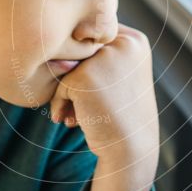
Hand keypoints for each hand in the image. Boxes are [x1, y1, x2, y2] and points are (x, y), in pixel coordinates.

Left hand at [49, 23, 158, 164]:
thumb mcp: (119, 76)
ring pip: (67, 65)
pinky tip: (73, 121)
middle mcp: (123, 43)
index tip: (99, 92)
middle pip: (80, 50)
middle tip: (86, 106)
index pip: (95, 40)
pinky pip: (59, 84)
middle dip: (76, 78)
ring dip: (66, 91)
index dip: (88, 65)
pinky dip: (60, 104)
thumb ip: (98, 55)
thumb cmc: (120, 115)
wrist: (130, 150)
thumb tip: (56, 44)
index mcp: (135, 40)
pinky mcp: (85, 75)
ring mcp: (104, 57)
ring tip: (77, 114)